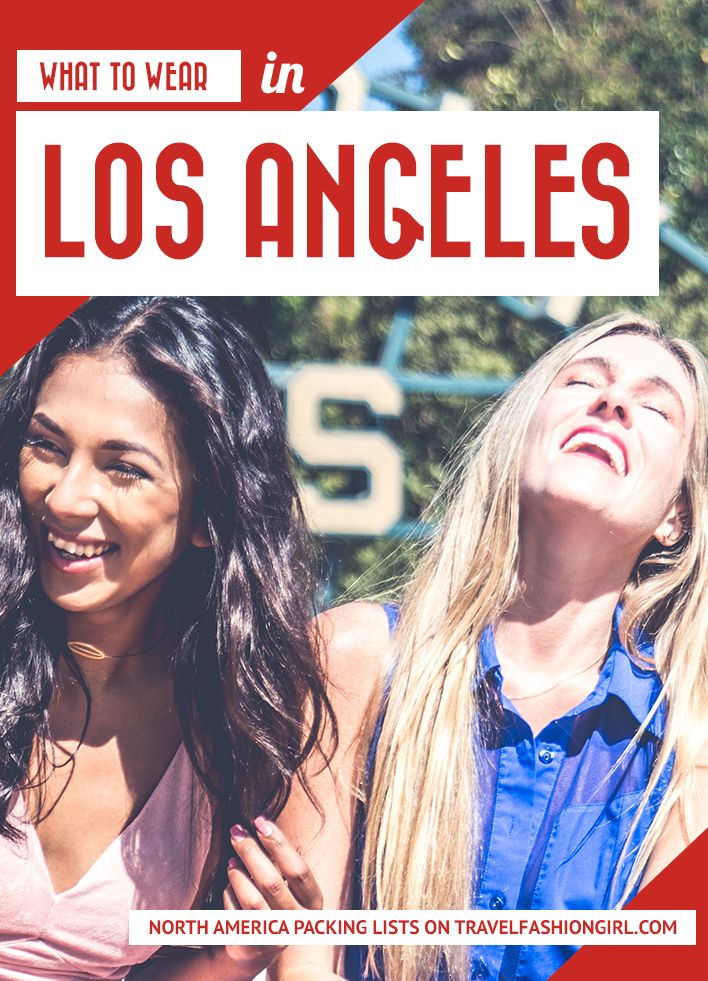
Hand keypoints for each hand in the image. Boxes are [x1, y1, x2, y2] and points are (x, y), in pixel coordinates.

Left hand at [221, 816, 322, 975]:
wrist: (264, 947)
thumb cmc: (278, 901)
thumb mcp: (290, 885)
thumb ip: (282, 861)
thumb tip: (260, 824)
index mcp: (312, 901)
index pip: (298, 870)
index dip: (278, 844)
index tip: (260, 821)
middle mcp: (296, 922)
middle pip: (272, 882)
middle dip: (251, 852)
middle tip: (236, 831)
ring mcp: (273, 937)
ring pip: (252, 900)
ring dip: (238, 874)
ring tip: (231, 859)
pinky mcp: (250, 946)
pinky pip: (235, 915)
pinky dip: (230, 894)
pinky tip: (230, 883)